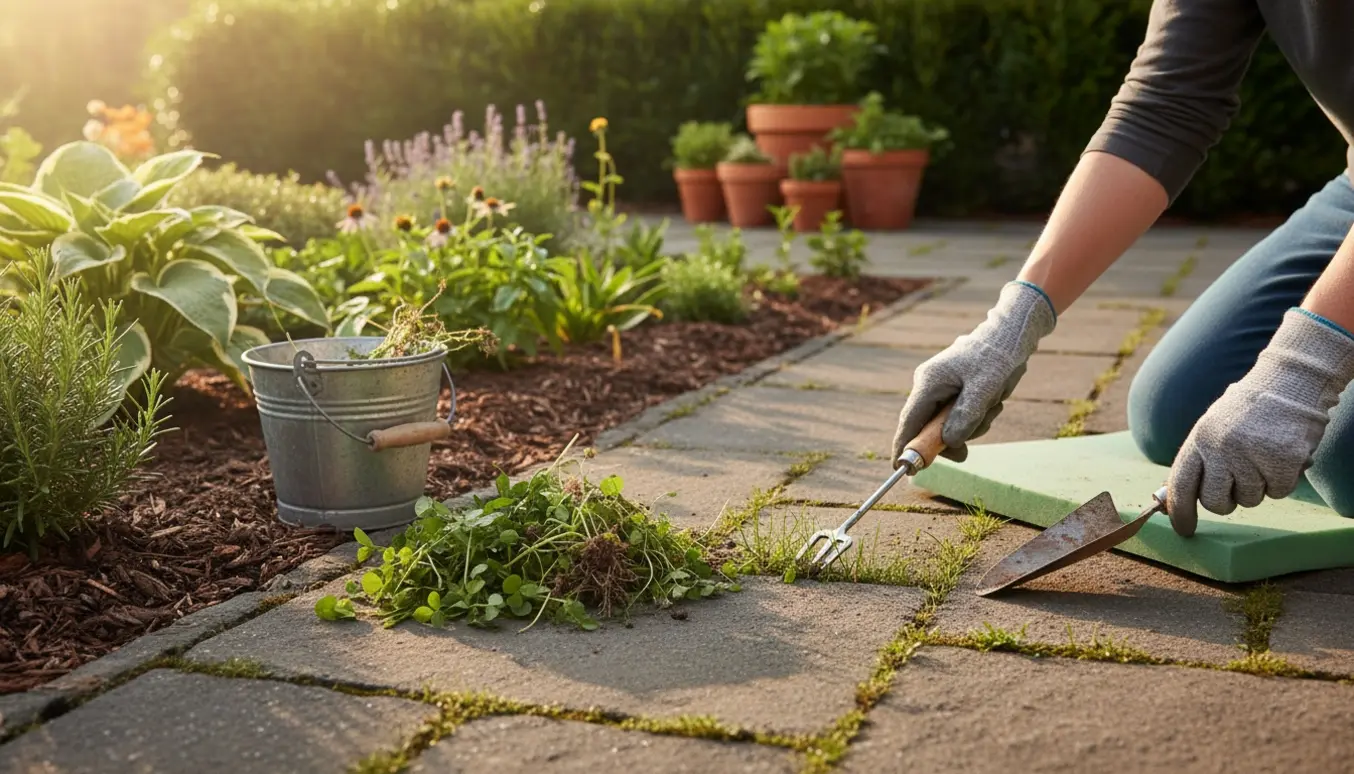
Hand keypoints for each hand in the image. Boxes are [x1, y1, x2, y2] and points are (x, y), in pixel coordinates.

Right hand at [892, 281, 1055, 465]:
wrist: (1012, 335)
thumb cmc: (997, 357)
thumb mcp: (984, 389)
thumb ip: (965, 416)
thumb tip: (949, 441)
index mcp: (929, 382)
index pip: (909, 421)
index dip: (904, 445)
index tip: (900, 466)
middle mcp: (929, 385)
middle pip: (929, 427)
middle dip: (952, 438)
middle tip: (968, 449)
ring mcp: (941, 388)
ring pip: (948, 424)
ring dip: (972, 425)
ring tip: (994, 406)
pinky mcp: (954, 391)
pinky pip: (959, 416)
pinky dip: (976, 418)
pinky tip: (992, 402)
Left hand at [1168, 309, 1353, 535]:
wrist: (1290, 380)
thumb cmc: (1250, 410)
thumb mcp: (1214, 427)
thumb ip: (1200, 460)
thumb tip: (1176, 499)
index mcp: (1199, 438)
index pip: (1180, 483)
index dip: (1179, 511)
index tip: (1184, 529)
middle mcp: (1220, 447)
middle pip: (1215, 502)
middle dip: (1226, 502)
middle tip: (1238, 484)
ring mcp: (1251, 453)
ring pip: (1249, 499)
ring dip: (1259, 486)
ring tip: (1263, 457)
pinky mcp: (1281, 459)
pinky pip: (1278, 492)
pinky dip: (1283, 481)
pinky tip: (1283, 457)